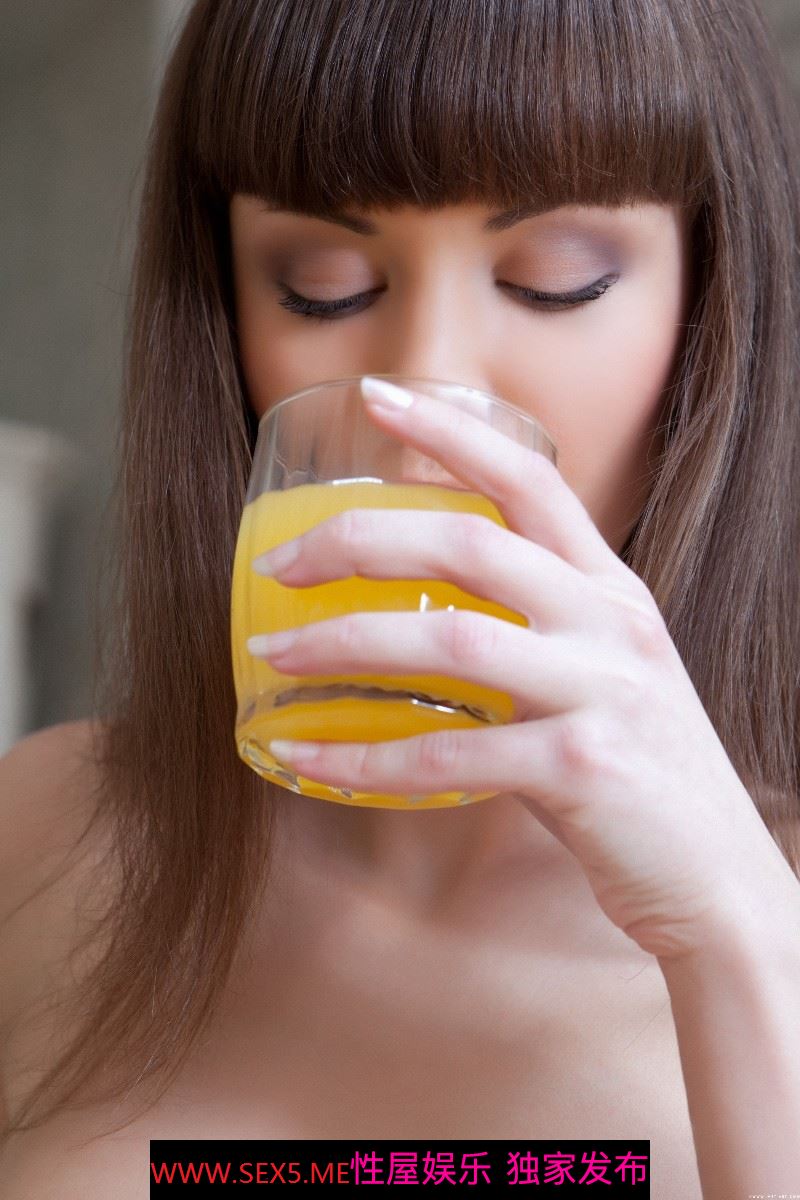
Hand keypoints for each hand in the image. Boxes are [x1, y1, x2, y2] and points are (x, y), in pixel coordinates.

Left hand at [247, 378, 785, 960]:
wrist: (714, 875)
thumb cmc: (636, 771)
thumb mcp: (602, 671)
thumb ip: (535, 627)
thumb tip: (418, 611)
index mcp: (609, 590)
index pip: (530, 479)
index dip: (451, 431)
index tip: (374, 399)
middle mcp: (609, 624)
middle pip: (471, 545)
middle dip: (362, 541)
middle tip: (281, 562)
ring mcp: (601, 692)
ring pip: (452, 640)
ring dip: (344, 643)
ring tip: (273, 653)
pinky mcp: (581, 768)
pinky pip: (448, 755)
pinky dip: (364, 757)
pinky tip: (307, 754)